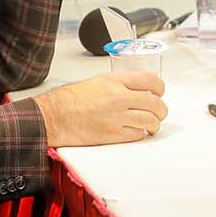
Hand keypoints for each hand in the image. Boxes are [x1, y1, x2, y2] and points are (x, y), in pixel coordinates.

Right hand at [34, 72, 166, 146]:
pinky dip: (140, 134)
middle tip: (158, 112)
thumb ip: (121, 84)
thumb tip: (140, 90)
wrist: (54, 116)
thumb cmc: (72, 99)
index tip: (159, 93)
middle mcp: (119, 97)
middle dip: (161, 110)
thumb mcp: (99, 81)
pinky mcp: (112, 135)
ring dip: (153, 124)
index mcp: (116, 81)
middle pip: (155, 103)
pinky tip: (135, 131)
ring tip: (150, 125)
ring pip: (150, 121)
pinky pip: (137, 135)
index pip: (151, 81)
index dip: (160, 88)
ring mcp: (116, 117)